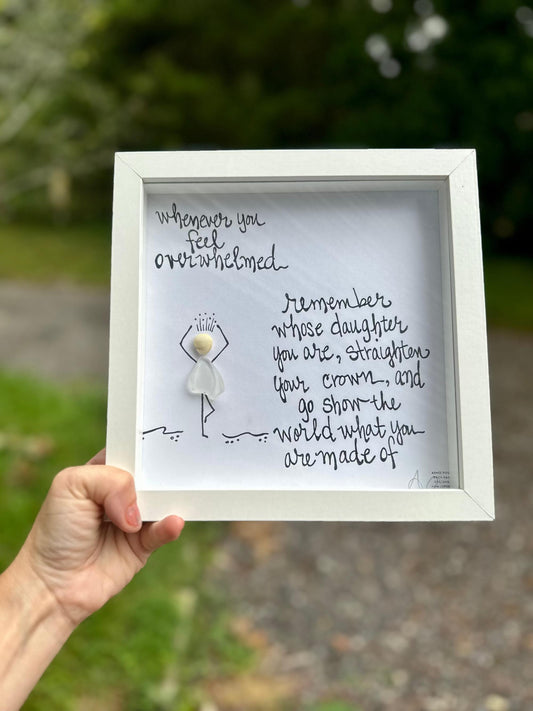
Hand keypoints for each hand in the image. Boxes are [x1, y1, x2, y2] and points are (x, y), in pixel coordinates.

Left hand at [18, 450, 183, 625]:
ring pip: (162, 501)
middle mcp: (120, 494)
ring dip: (169, 498)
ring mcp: (133, 519)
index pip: (130, 451)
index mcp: (102, 472)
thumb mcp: (71, 485)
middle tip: (174, 468)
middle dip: (161, 472)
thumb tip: (134, 510)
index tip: (162, 439)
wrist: (52, 585)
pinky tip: (172, 521)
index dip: (143, 446)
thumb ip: (109, 481)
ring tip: (172, 496)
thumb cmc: (55, 532)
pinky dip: (170, 525)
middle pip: (151, 475)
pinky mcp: (142, 545)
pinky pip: (163, 531)